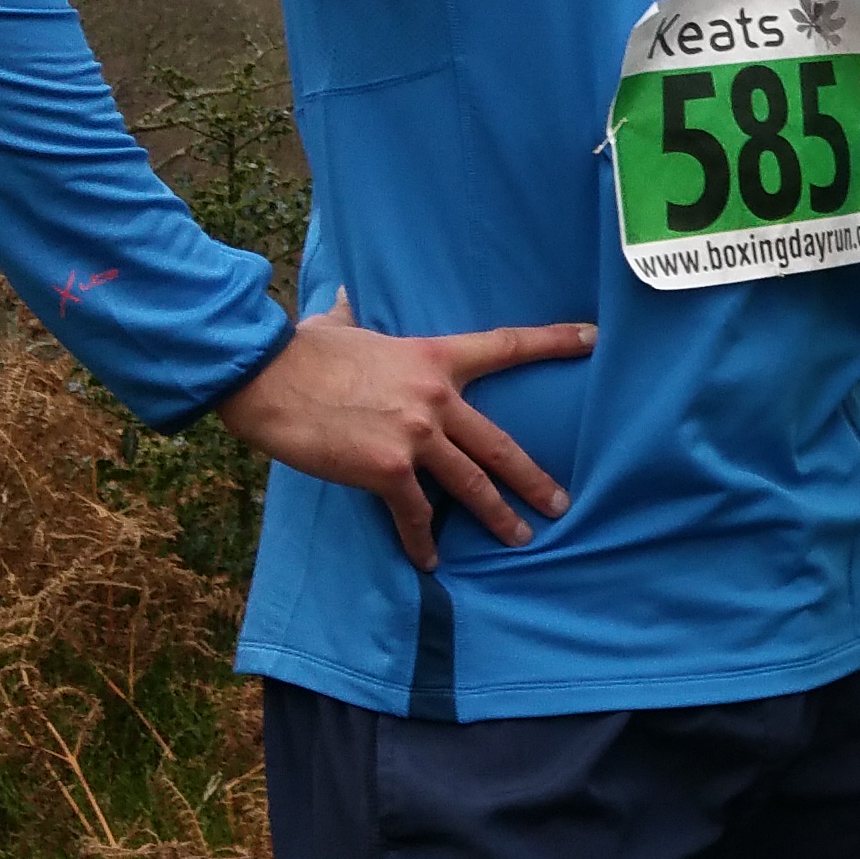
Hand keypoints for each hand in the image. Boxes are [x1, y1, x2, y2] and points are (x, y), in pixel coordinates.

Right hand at [217, 294, 596, 569]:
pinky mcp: (386, 469)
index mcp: (433, 358)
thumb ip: (357, 317)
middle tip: (560, 503)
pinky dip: (422, 540)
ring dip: (497, 514)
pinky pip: (415, 513)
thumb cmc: (300, 350)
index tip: (593, 338)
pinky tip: (430, 560)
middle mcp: (436, 398)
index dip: (554, 341)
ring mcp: (415, 436)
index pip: (506, 345)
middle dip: (533, 478)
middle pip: (500, 443)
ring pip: (471, 483)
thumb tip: (346, 298)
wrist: (266, 376)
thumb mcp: (341, 324)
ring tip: (519, 537)